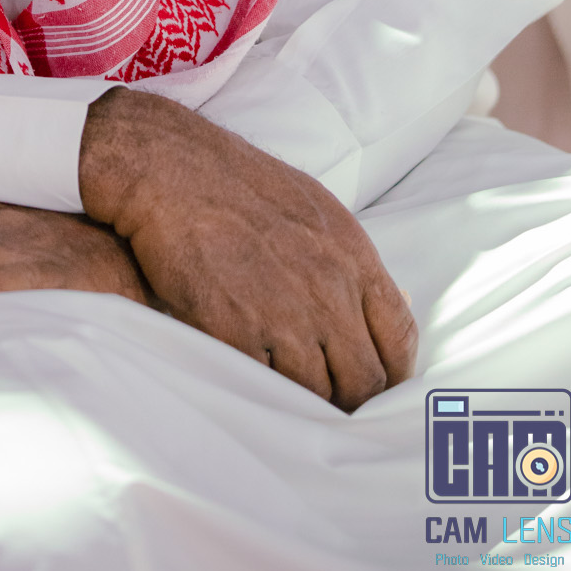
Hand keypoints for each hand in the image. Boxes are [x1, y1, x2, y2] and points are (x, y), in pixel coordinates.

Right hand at [79, 88, 417, 410]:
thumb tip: (393, 299)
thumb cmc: (239, 184)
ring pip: (315, 394)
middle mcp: (328, 291)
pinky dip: (259, 392)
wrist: (172, 168)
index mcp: (353, 257)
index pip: (399, 338)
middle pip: (364, 380)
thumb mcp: (315, 209)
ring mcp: (284, 316)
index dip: (393, 376)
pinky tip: (250, 382)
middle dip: (350, 399)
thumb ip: (351, 263)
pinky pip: (263, 387)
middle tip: (330, 403)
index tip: (378, 388)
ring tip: (287, 397)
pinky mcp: (236, 333)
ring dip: (303, 401)